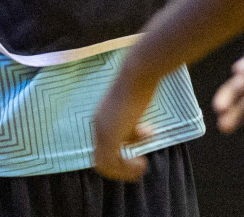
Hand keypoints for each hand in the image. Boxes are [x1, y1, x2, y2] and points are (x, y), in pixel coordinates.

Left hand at [92, 63, 154, 180]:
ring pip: (104, 165)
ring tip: (141, 166)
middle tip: (141, 163)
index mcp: (102, 118)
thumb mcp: (136, 108)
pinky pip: (112, 163)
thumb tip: (145, 134)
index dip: (123, 151)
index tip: (142, 143)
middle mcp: (98, 125)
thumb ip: (135, 123)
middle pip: (101, 158)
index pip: (106, 145)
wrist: (138, 73)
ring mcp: (102, 131)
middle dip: (121, 166)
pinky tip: (142, 162)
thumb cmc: (140, 84)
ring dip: (123, 171)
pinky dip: (126, 169)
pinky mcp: (109, 135)